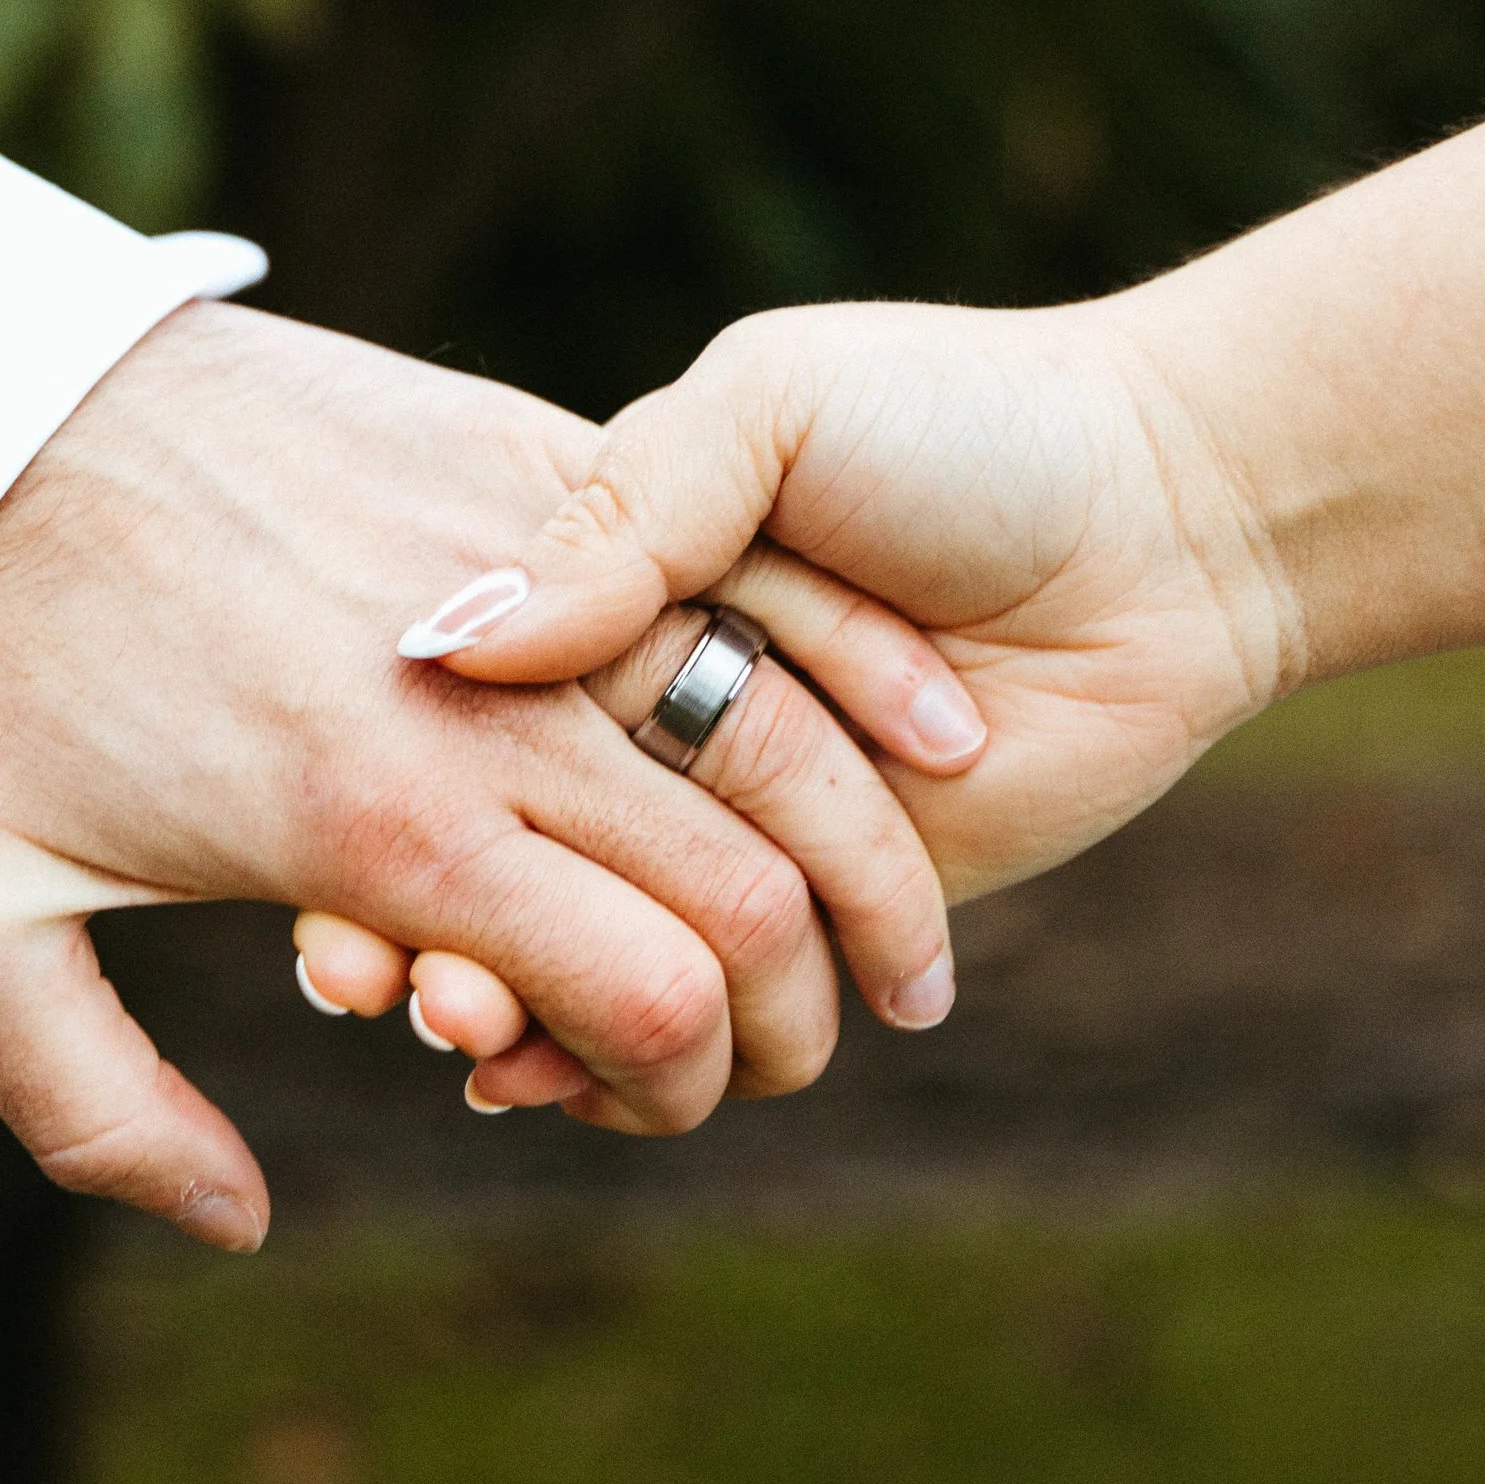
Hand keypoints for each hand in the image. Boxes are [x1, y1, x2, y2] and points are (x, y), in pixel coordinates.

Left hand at [0, 298, 964, 1247]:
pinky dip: (844, 671)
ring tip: (904, 934)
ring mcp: (519, 555)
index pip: (639, 996)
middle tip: (815, 1050)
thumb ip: (89, 1109)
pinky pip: (733, 572)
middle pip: (739, 883)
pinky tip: (918, 735)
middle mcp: (478, 701)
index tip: (674, 1108)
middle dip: (806, 1000)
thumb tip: (246, 1219)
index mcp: (375, 826)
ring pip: (770, 728)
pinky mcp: (529, 447)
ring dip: (869, 845)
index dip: (688, 1086)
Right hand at [318, 297, 1291, 1102]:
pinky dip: (602, 1053)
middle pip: (493, 836)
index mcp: (621, 576)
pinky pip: (695, 1001)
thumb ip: (631, 512)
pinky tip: (530, 1077)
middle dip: (412, 914)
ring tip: (451, 1027)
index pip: (458, 697)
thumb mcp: (773, 406)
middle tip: (362, 973)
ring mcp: (739, 817)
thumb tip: (462, 640)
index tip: (313, 842)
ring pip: (577, 936)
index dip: (377, 766)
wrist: (1171, 516)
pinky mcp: (829, 914)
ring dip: (494, 995)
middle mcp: (660, 704)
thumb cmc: (961, 424)